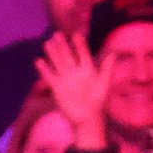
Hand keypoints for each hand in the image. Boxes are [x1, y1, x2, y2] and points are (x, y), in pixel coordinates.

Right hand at [40, 29, 110, 144]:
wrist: (87, 118)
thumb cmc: (98, 101)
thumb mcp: (104, 83)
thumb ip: (107, 68)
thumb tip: (113, 53)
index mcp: (87, 69)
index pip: (82, 54)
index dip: (79, 45)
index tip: (76, 34)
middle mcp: (75, 72)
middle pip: (67, 56)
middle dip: (62, 46)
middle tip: (57, 34)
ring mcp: (66, 79)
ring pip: (58, 63)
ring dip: (53, 54)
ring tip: (47, 43)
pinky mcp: (57, 88)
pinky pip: (50, 77)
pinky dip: (45, 70)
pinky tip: (39, 61)